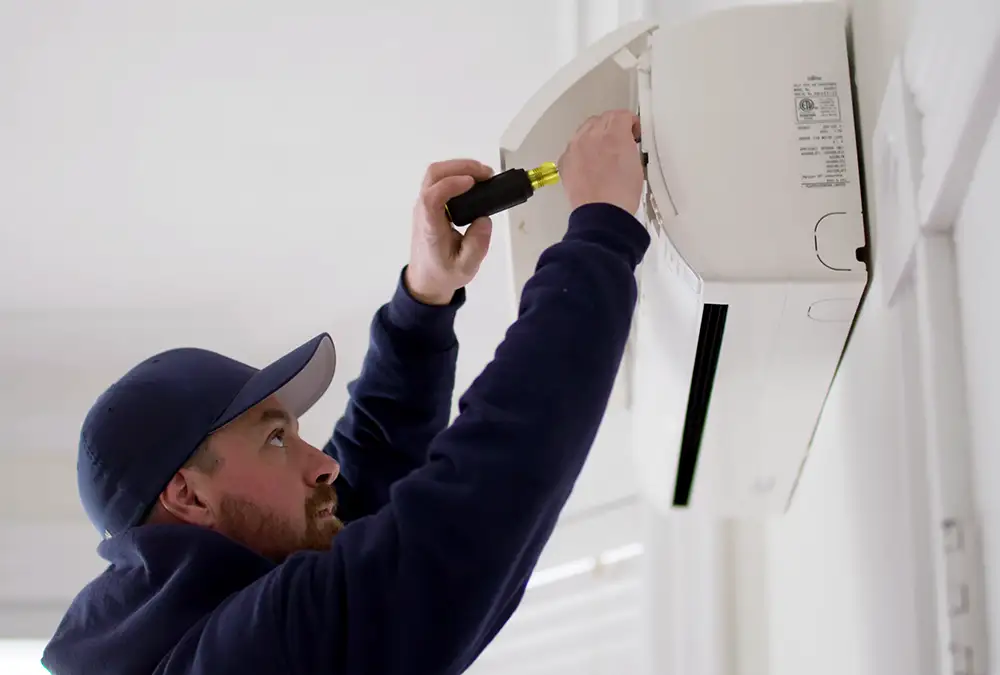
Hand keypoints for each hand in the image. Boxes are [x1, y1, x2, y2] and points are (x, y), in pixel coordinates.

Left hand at [405, 159, 494, 305]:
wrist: (425, 280)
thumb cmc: (444, 274)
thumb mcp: (465, 267)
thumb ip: (477, 245)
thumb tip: (484, 219)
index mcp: (430, 226)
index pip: (432, 197)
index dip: (451, 184)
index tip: (473, 182)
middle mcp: (423, 211)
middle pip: (433, 175)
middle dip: (461, 167)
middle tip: (487, 174)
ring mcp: (425, 205)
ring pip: (436, 173)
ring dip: (460, 168)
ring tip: (484, 176)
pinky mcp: (430, 204)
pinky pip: (440, 180)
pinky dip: (458, 174)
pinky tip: (475, 181)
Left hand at [558, 110, 642, 213]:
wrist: (602, 214)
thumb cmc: (621, 194)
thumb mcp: (637, 164)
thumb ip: (629, 145)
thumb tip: (626, 142)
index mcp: (614, 134)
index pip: (622, 115)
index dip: (630, 123)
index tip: (633, 133)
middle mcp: (591, 136)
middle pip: (602, 119)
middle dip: (613, 126)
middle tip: (620, 141)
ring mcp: (575, 148)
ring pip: (585, 130)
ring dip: (596, 135)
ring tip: (603, 152)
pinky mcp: (565, 161)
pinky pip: (573, 146)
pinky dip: (581, 150)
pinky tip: (589, 163)